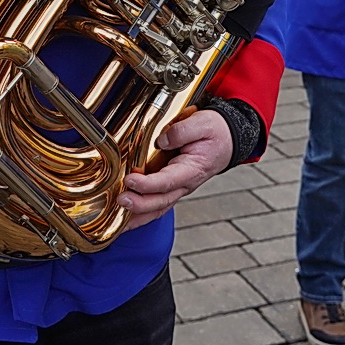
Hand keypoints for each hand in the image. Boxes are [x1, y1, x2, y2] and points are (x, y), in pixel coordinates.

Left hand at [119, 110, 232, 229]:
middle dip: (139, 205)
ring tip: (117, 220)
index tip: (130, 180)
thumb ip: (182, 131)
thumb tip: (162, 140)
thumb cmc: (215, 132)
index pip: (167, 182)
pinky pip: (155, 204)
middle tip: (120, 200)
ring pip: (157, 208)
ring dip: (138, 217)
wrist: (227, 139)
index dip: (148, 184)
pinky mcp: (171, 186)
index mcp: (192, 170)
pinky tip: (125, 217)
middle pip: (161, 201)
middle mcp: (184, 184)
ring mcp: (178, 188)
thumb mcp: (202, 123)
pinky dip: (140, 214)